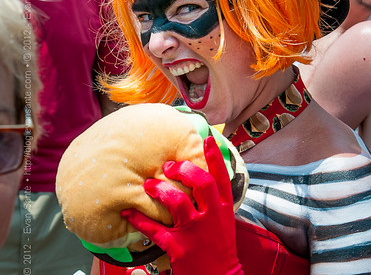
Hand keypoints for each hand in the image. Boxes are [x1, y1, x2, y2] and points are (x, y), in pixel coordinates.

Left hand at [121, 137, 242, 274]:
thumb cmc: (218, 247)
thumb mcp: (222, 221)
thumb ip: (213, 202)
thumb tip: (197, 180)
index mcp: (224, 208)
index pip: (221, 177)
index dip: (214, 157)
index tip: (206, 139)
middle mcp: (212, 217)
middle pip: (201, 183)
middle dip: (183, 170)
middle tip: (169, 166)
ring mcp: (196, 232)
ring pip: (178, 202)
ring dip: (160, 190)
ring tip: (148, 185)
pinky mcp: (180, 248)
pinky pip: (156, 230)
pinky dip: (140, 219)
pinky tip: (129, 212)